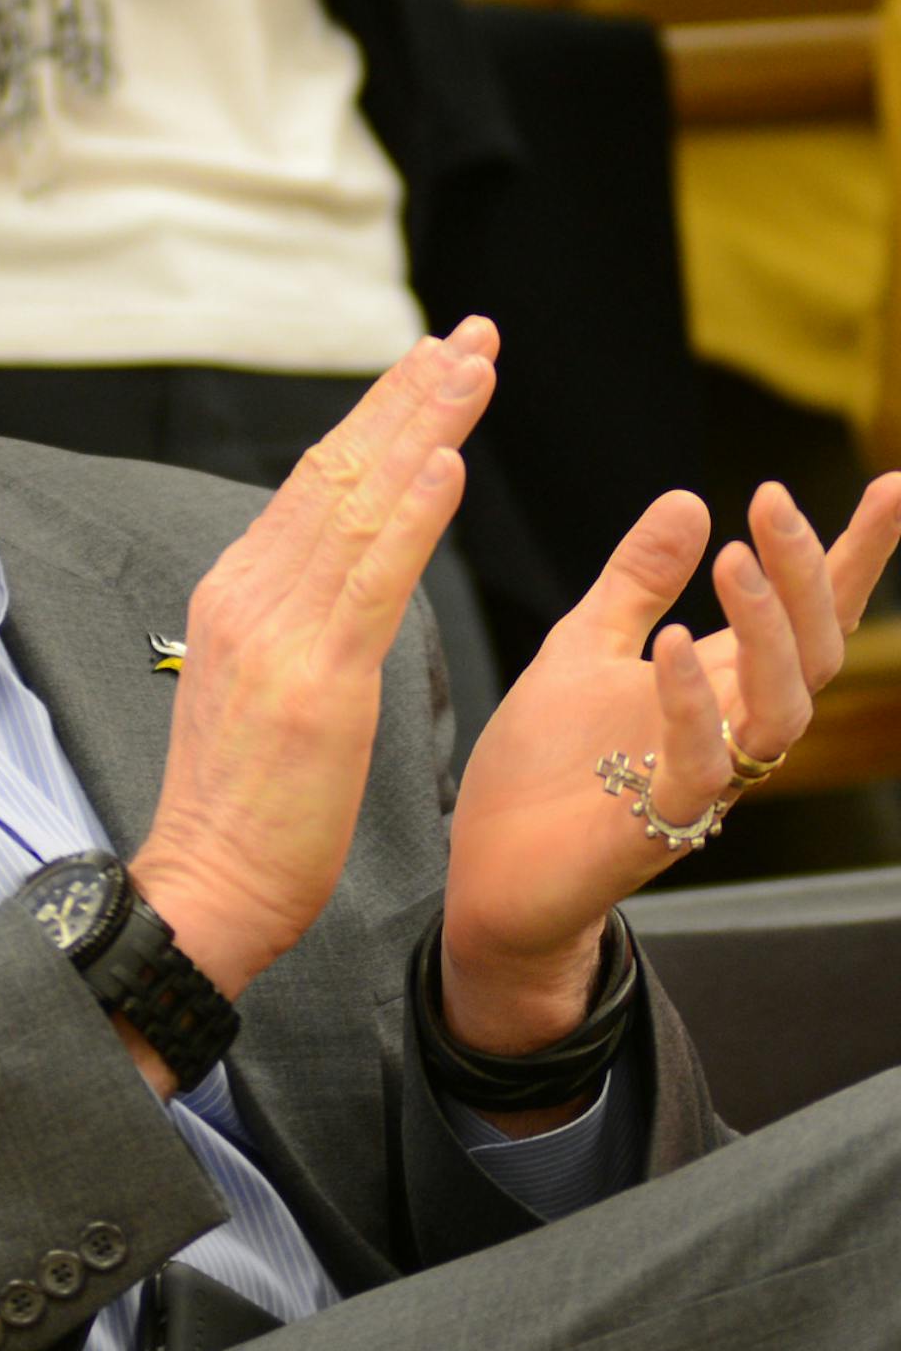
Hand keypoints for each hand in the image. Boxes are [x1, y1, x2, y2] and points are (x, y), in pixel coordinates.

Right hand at [129, 317, 498, 1008]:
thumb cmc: (243, 807)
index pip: (316, 484)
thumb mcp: (260, 688)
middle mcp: (249, 595)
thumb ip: (291, 622)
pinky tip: (446, 462)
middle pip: (338, 472)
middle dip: (410, 396)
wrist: (206, 884)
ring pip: (358, 506)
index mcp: (237, 595)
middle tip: (471, 335)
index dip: (379, 416)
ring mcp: (278, 633)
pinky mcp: (317, 680)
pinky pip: (371, 580)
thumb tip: (331, 574)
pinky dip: (410, 514)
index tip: (432, 365)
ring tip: (472, 367)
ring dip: (422, 427)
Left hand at [442, 474, 900, 1050]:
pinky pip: (702, 765)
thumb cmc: (545, 764)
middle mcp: (732, 729)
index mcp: (719, 680)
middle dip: (807, 574)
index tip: (891, 483)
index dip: (854, 553)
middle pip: (814, 651)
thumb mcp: (583, 646)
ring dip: (768, 632)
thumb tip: (691, 498)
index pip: (807, 612)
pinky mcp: (660, 824)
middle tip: (772, 501)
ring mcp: (706, 780)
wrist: (490, 867)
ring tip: (736, 561)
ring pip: (783, 709)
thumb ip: (635, 582)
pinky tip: (673, 644)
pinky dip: (692, 703)